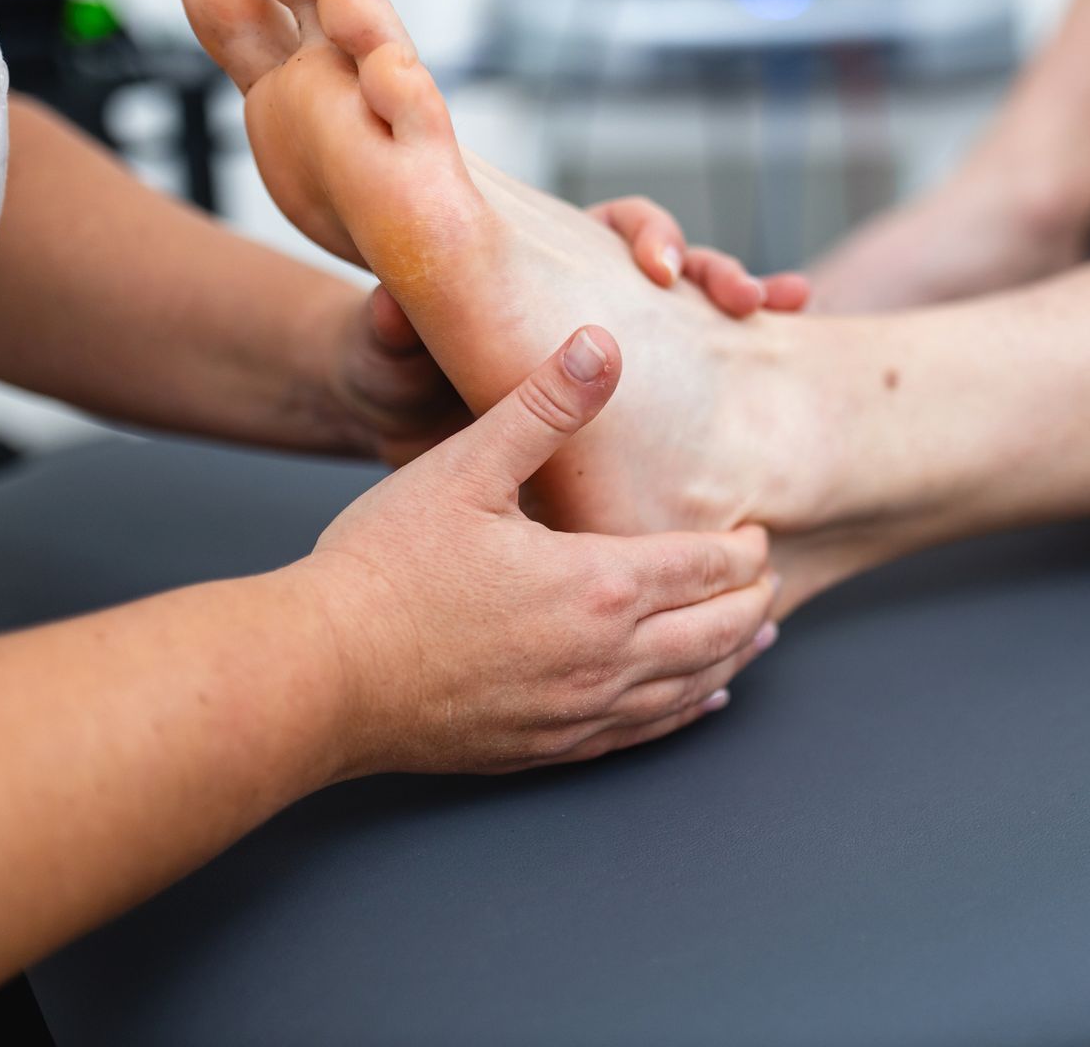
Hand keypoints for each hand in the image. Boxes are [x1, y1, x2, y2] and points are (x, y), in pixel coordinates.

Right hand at [302, 324, 780, 775]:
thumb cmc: (384, 568)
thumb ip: (542, 406)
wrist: (319, 675)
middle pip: (716, 633)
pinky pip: (642, 734)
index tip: (756, 528)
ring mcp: (577, 713)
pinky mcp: (546, 748)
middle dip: (753, 602)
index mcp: (596, 585)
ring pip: (689, 689)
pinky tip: (700, 702)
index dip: (741, 548)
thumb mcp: (464, 467)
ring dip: (733, 657)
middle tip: (771, 577)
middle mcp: (604, 660)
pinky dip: (686, 712)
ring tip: (760, 635)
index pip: (704, 567)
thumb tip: (601, 342)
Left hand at [330, 197, 808, 464]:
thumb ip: (394, 330)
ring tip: (784, 308)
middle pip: (675, 261)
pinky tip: (788, 375)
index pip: (612, 227)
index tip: (656, 266)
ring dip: (746, 301)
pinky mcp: (633, 395)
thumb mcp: (386, 351)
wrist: (396, 427)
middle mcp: (591, 291)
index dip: (644, 235)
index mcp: (544, 264)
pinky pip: (701, 374)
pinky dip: (747, 365)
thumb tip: (389, 308)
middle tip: (743, 295)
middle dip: (715, 268)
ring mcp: (620, 339)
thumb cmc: (390, 371)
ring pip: (697, 309)